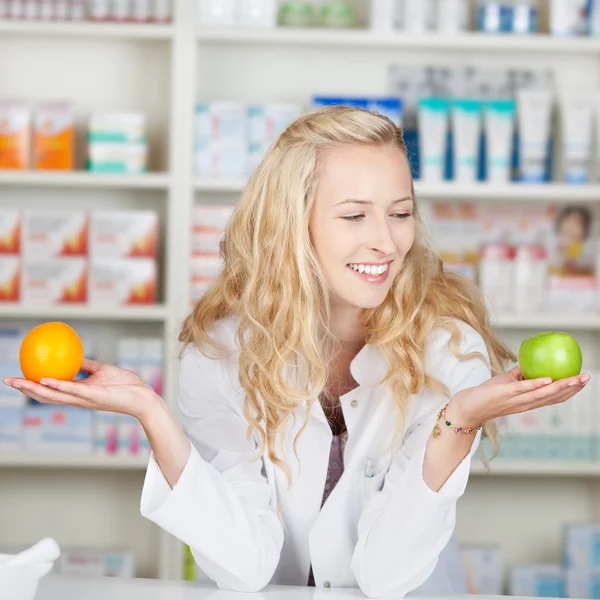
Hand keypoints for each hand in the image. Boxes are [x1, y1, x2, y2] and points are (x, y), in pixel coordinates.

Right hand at [3, 358, 159, 421]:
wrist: (143, 397)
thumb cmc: (126, 385)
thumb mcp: (103, 371)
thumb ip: (88, 366)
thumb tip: (75, 356)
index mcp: (78, 393)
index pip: (51, 392)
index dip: (33, 387)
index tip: (18, 379)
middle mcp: (77, 398)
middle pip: (45, 396)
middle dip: (25, 390)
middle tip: (7, 380)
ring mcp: (84, 399)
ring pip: (54, 395)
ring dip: (34, 389)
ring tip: (18, 381)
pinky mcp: (93, 396)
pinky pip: (72, 390)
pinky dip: (57, 385)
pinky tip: (44, 378)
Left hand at [447, 365, 590, 427]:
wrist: (466, 408)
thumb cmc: (485, 395)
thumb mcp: (506, 384)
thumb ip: (519, 376)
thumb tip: (529, 362)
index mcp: (527, 402)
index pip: (554, 398)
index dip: (570, 391)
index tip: (583, 381)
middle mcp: (525, 404)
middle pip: (553, 397)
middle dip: (572, 388)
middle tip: (587, 378)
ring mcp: (515, 401)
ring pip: (542, 395)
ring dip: (560, 386)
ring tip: (574, 378)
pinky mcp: (504, 395)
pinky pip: (522, 389)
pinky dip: (536, 385)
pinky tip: (547, 379)